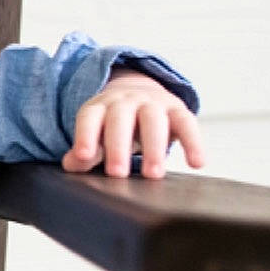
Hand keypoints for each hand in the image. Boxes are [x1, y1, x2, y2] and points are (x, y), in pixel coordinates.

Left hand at [62, 71, 205, 179]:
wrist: (141, 95)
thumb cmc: (113, 125)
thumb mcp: (97, 136)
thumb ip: (85, 151)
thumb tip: (72, 164)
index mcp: (100, 106)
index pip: (89, 117)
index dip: (85, 135)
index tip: (83, 156)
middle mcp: (125, 101)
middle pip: (120, 119)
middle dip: (118, 146)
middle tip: (117, 174)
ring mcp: (153, 103)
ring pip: (153, 120)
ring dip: (154, 147)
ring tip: (153, 175)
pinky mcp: (177, 110)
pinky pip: (187, 123)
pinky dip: (194, 142)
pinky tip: (197, 164)